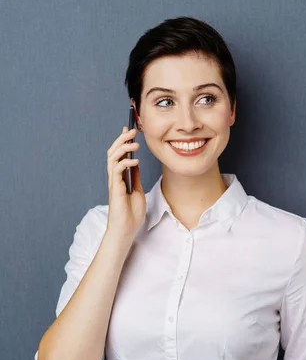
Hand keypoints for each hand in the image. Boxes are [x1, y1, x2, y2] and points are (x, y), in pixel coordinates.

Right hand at [106, 125, 146, 243]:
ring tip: (134, 143)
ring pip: (113, 158)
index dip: (123, 141)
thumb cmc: (131, 215)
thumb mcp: (138, 191)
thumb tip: (136, 164)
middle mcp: (115, 178)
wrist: (126, 230)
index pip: (119, 155)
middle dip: (122, 139)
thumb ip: (135, 177)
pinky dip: (125, 162)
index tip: (130, 130)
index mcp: (120, 178)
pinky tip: (135, 160)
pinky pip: (117, 170)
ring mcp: (114, 182)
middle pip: (113, 152)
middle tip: (132, 130)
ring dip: (123, 147)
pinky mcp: (115, 188)